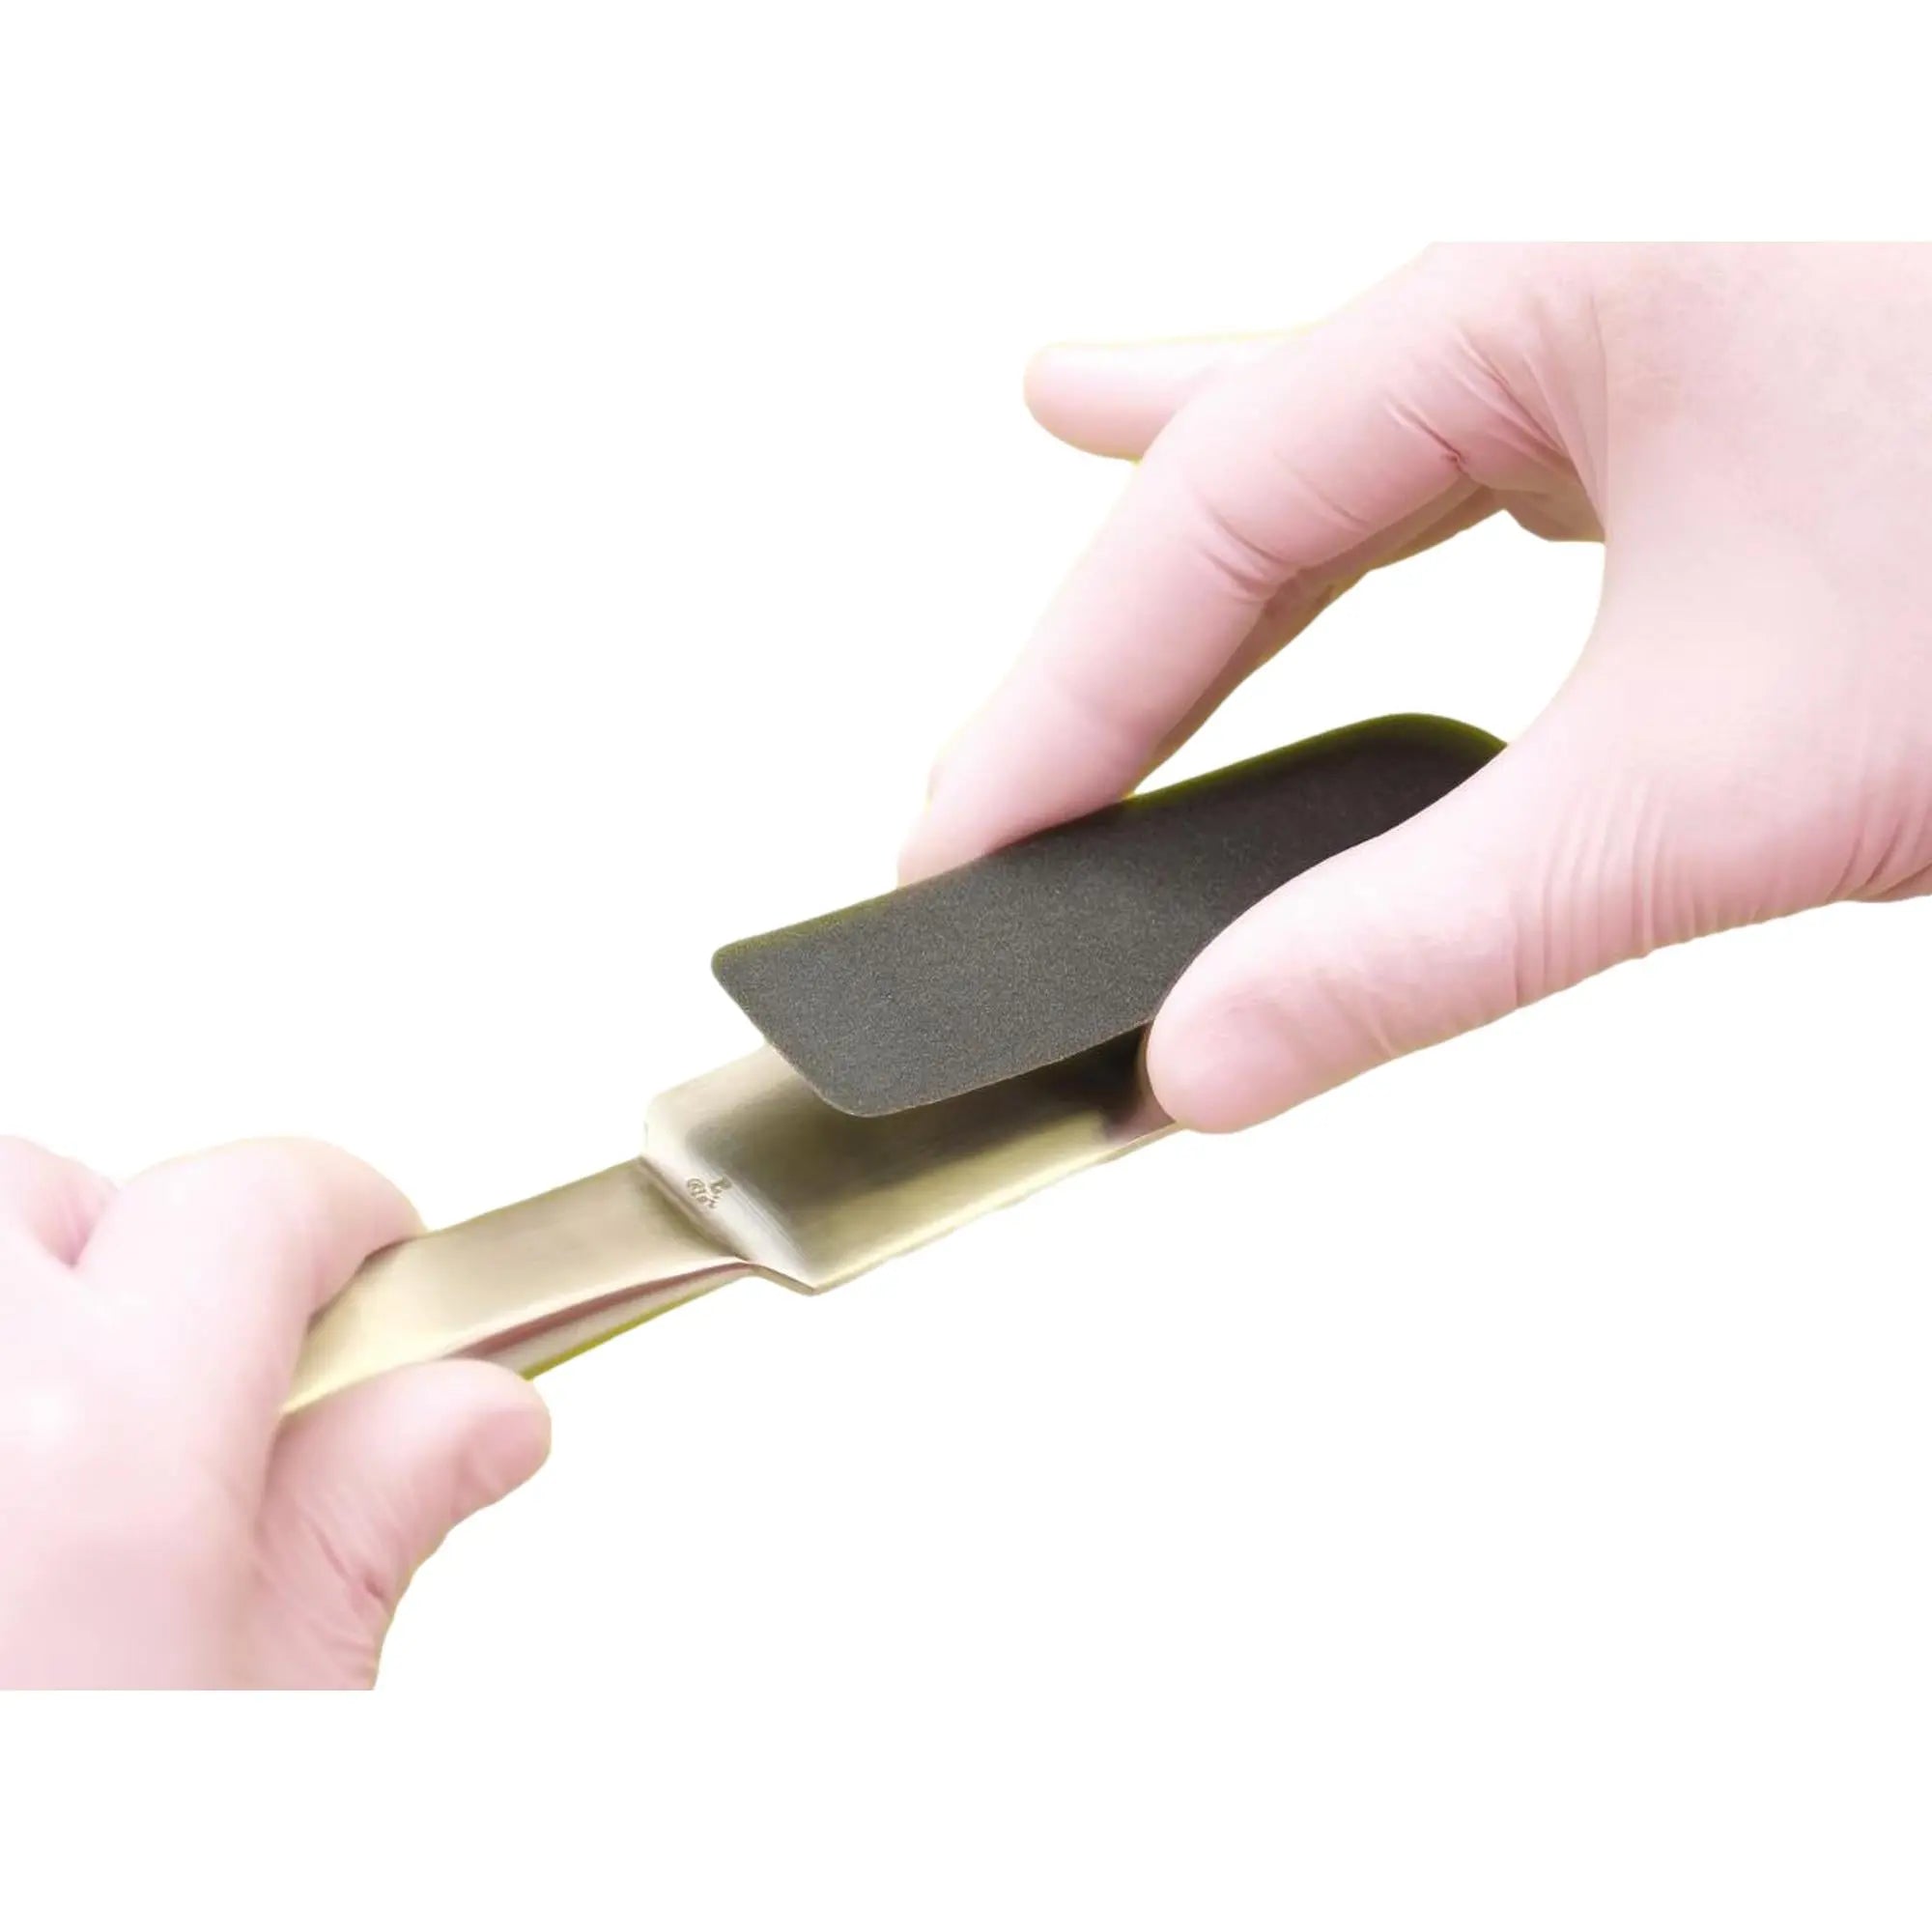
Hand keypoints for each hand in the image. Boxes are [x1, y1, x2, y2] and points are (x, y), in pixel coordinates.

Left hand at [0, 1137, 548, 1686]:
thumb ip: (365, 1534)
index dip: (347, 1222)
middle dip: (141, 1247)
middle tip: (203, 1382)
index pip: (252, 1200)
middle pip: (46, 1187)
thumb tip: (469, 1415)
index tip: (382, 1270)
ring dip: (36, 1319)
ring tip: (77, 1451)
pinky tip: (16, 1531)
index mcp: (96, 1443)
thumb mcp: (281, 1724)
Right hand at [900, 244, 1931, 1128]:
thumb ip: (1430, 936)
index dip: (1053, 709)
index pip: (1199, 528)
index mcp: (1505, 331)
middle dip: (1091, 648)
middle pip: (1228, 490)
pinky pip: (1412, 500)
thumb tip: (1201, 1064)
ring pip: (1312, 469)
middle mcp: (1528, 329)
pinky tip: (1259, 525)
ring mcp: (1596, 386)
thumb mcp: (1705, 789)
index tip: (956, 865)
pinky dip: (1306, 550)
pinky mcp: (1657, 463)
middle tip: (973, 800)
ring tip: (1058, 528)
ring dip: (1173, 556)